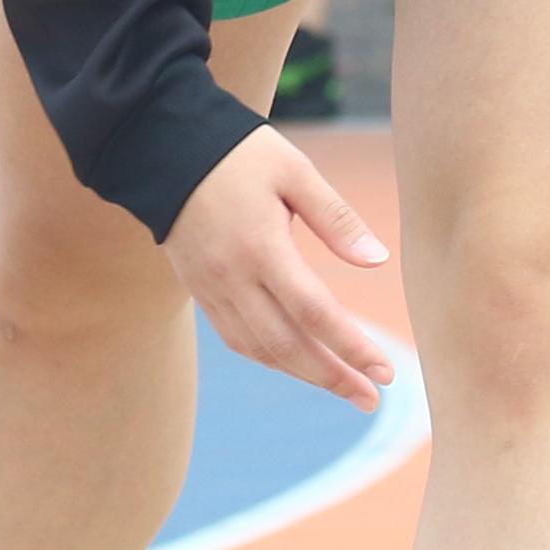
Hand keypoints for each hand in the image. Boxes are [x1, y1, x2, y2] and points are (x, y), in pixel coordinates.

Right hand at [162, 127, 397, 406]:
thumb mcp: (295, 171)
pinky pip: (237, 339)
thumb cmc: (239, 154)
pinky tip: (298, 363)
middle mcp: (233, 277)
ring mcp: (212, 289)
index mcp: (262, 247)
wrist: (163, 149)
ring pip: (260, 349)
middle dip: (333, 377)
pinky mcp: (199, 291)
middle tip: (372, 399)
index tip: (386, 372)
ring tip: (344, 388)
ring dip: (304, 374)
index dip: (352, 347)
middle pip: (287, 345)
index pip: (314, 312)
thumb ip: (336, 218)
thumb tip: (378, 260)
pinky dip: (270, 358)